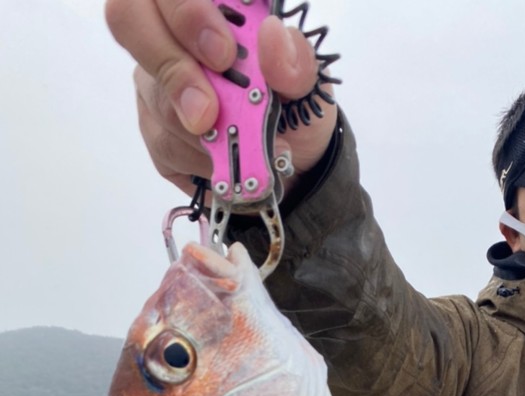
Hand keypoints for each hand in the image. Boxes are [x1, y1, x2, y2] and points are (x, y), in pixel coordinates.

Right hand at [105, 0, 337, 196]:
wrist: (295, 165)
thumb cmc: (296, 108)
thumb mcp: (309, 84)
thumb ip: (295, 60)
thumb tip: (272, 36)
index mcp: (210, 5)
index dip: (184, 11)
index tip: (224, 54)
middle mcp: (170, 31)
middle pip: (128, 20)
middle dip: (173, 68)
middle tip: (211, 111)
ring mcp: (155, 79)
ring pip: (154, 97)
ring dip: (204, 132)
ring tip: (245, 145)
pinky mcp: (153, 128)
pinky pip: (163, 144)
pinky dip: (202, 160)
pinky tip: (228, 160)